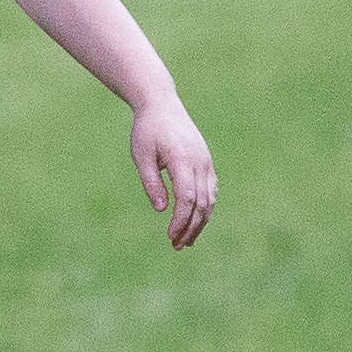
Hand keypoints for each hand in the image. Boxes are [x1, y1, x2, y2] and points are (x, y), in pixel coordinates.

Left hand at [130, 97, 215, 249]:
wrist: (162, 104)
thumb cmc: (147, 130)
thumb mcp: (141, 156)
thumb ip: (151, 182)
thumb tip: (161, 209)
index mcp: (183, 160)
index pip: (188, 198)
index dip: (181, 220)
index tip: (170, 236)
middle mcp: (200, 162)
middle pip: (202, 203)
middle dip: (191, 227)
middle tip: (178, 246)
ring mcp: (206, 162)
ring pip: (209, 199)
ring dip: (200, 221)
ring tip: (186, 240)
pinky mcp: (206, 162)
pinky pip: (211, 190)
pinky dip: (205, 208)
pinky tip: (194, 221)